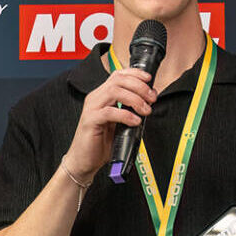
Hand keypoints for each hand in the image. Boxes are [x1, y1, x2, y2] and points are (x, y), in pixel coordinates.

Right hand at [63, 66, 155, 182]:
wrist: (83, 161)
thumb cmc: (100, 143)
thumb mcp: (119, 122)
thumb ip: (129, 109)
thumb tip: (148, 101)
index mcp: (102, 95)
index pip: (118, 75)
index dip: (135, 74)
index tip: (149, 80)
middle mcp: (95, 98)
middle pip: (118, 80)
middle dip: (139, 86)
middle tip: (151, 98)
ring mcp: (91, 108)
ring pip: (114, 92)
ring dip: (134, 99)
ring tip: (145, 110)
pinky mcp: (90, 121)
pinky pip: (109, 112)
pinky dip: (125, 115)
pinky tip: (135, 122)